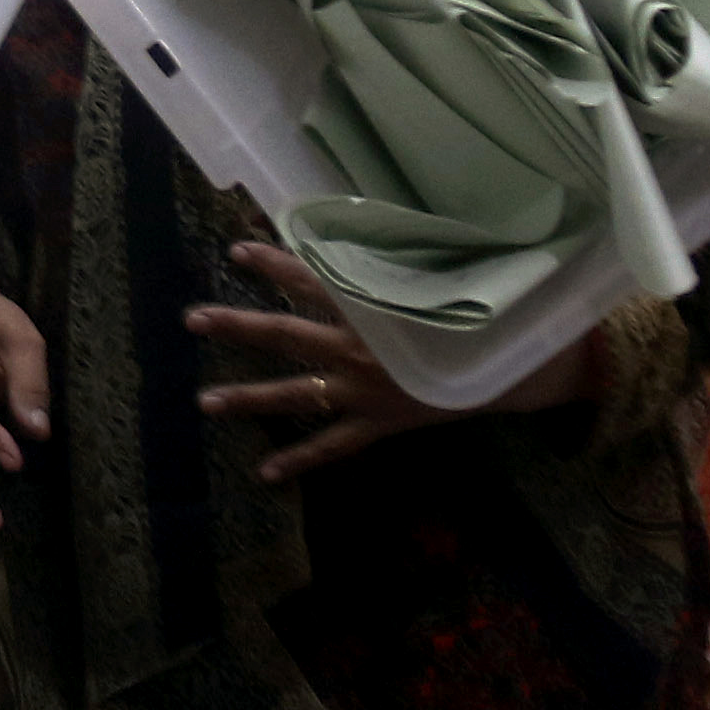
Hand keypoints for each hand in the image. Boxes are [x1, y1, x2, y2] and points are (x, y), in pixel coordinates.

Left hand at [195, 240, 587, 471]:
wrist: (518, 369)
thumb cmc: (478, 316)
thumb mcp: (437, 282)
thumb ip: (396, 265)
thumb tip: (363, 236)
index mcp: (374, 309)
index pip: (313, 279)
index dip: (275, 263)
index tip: (236, 248)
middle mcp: (360, 350)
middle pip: (286, 335)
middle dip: (237, 326)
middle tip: (192, 318)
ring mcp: (365, 391)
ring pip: (296, 394)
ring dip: (248, 397)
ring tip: (204, 401)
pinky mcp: (378, 424)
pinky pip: (332, 446)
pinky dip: (299, 460)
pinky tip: (264, 473)